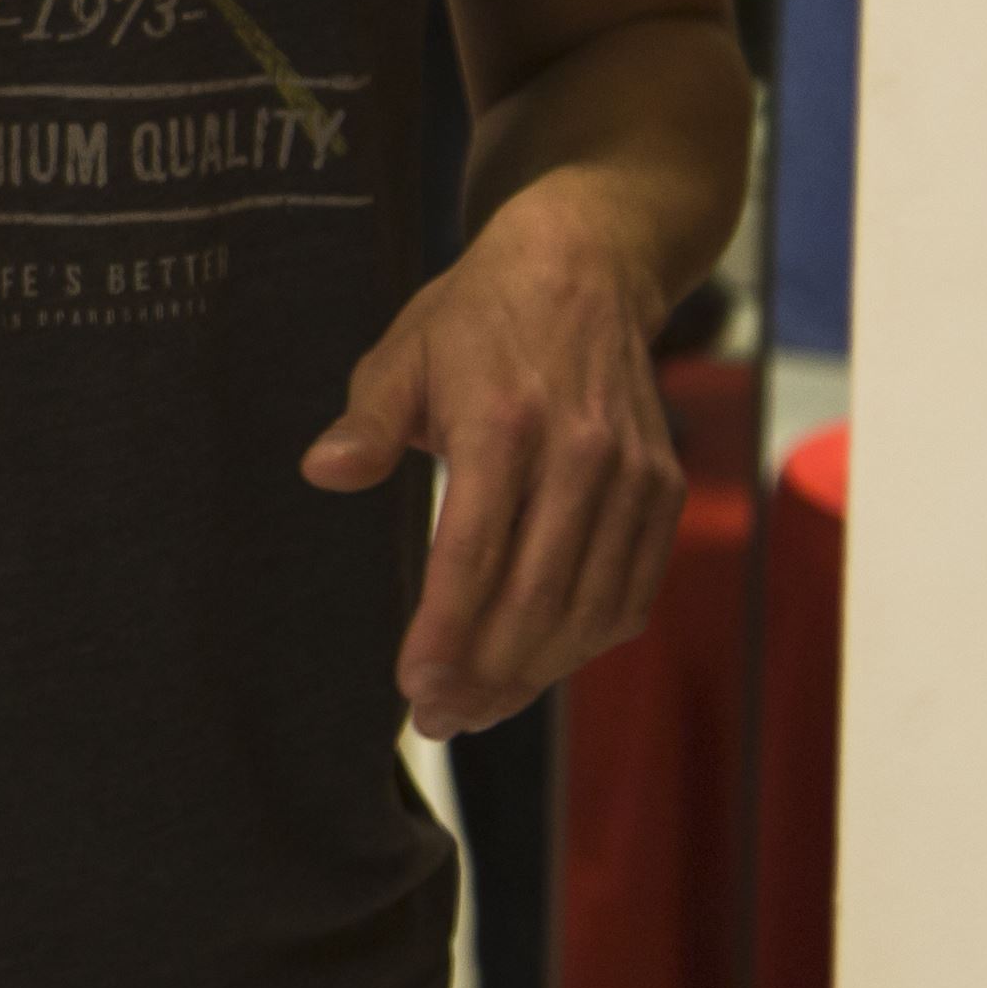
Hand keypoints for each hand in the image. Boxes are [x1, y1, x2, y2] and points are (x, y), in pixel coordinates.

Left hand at [305, 183, 689, 738]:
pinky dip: (587, 640)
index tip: (413, 687)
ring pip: (588, 608)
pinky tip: (540, 665)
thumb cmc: (477, 316)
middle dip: (485, 674)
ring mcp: (633, 477)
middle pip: (535, 598)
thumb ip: (366, 421)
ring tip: (479, 708)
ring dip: (534, 672)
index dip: (445, 632)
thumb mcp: (402, 351)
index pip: (471, 553)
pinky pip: (630, 591)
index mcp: (504, 423)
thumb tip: (323, 472)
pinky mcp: (663, 491)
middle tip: (437, 720)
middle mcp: (580, 455)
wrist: (584, 267)